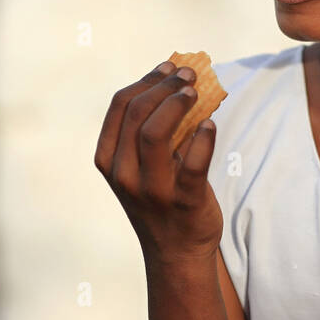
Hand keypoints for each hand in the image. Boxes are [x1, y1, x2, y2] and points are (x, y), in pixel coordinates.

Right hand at [94, 60, 222, 261]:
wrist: (177, 252)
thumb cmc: (162, 199)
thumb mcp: (145, 166)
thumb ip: (154, 129)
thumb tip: (181, 83)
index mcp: (110, 160)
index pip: (120, 107)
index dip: (146, 80)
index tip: (169, 67)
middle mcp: (124, 174)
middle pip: (136, 113)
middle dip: (164, 86)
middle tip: (189, 74)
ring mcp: (152, 190)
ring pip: (155, 134)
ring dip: (178, 104)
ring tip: (196, 92)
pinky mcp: (183, 201)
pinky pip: (192, 163)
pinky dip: (204, 138)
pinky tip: (210, 124)